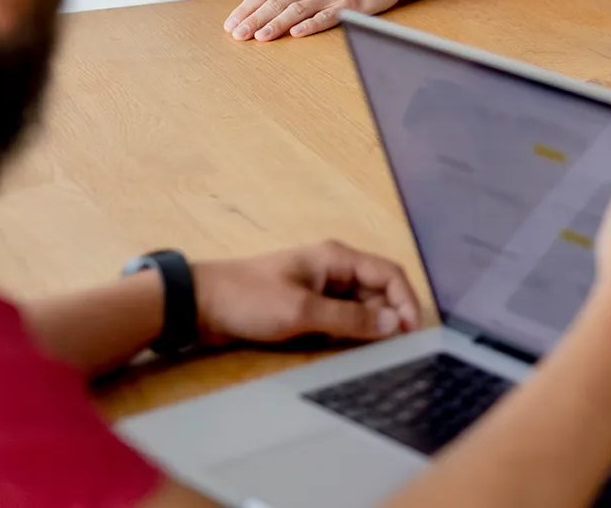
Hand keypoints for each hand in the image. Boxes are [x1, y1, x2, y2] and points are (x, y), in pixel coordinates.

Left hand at [193, 240, 421, 346]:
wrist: (198, 306)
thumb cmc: (249, 299)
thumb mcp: (302, 311)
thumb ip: (350, 318)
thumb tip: (392, 324)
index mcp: (336, 258)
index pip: (389, 273)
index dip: (406, 300)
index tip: (412, 332)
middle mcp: (333, 270)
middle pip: (378, 291)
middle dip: (389, 316)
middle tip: (396, 348)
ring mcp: (320, 289)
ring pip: (360, 306)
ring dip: (369, 326)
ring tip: (375, 352)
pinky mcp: (306, 307)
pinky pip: (340, 318)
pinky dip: (348, 332)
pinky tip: (348, 349)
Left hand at [225, 0, 406, 40]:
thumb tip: (260, 9)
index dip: (245, 10)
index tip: (230, 25)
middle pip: (276, 3)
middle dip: (254, 20)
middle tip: (237, 35)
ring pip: (297, 10)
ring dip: (276, 24)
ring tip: (260, 37)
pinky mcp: (348, 5)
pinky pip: (327, 16)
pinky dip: (311, 25)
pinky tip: (297, 34)